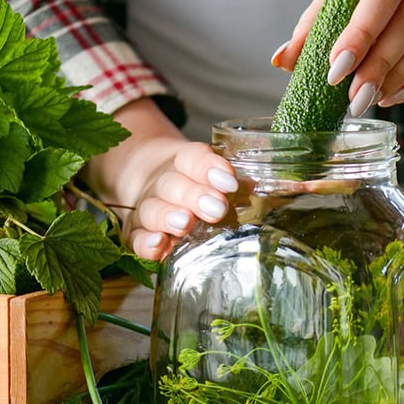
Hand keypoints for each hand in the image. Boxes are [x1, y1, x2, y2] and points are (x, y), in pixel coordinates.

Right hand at [80, 98, 237, 260]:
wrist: (154, 184)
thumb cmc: (197, 185)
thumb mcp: (214, 177)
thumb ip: (235, 184)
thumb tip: (267, 188)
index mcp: (184, 164)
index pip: (193, 158)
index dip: (209, 168)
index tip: (230, 183)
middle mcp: (163, 184)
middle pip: (173, 185)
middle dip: (195, 196)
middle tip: (217, 209)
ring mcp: (147, 207)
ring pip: (153, 209)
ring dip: (168, 216)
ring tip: (185, 223)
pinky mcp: (136, 232)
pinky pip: (136, 238)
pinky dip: (145, 243)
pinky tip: (158, 245)